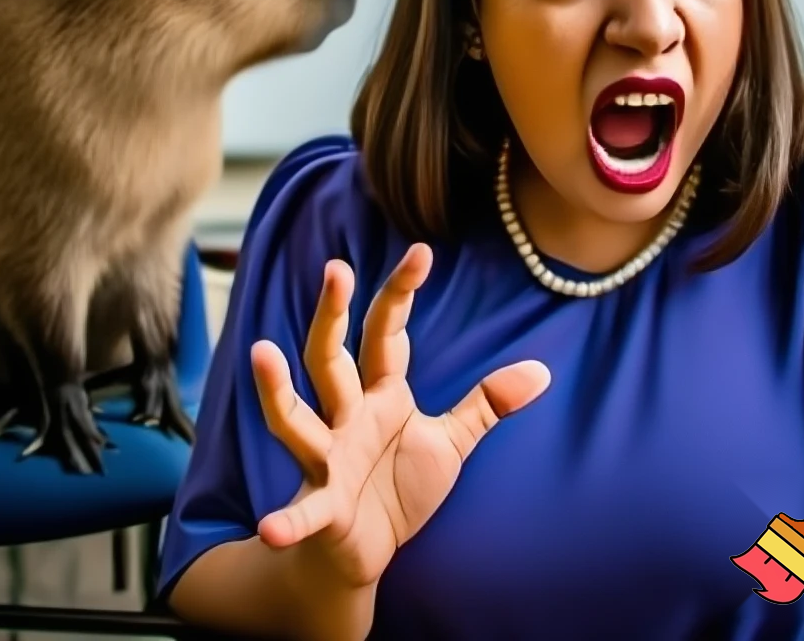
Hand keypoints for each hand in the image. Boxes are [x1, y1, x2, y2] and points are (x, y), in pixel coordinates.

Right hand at [250, 243, 550, 587]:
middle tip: (337, 269)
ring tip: (262, 352)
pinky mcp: (325, 508)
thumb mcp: (449, 442)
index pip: (386, 333)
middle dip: (332, 315)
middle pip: (330, 358)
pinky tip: (272, 529)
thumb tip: (542, 371)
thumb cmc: (398, 486)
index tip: (420, 252)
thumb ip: (486, 404)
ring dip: (277, 389)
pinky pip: (306, 510)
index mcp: (380, 394)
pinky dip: (290, 520)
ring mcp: (329, 459)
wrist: (362, 552)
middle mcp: (346, 416)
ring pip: (295, 418)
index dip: (400, 293)